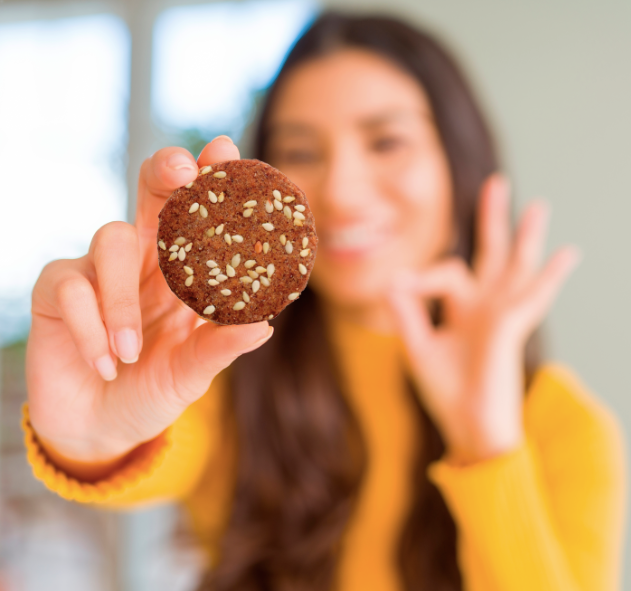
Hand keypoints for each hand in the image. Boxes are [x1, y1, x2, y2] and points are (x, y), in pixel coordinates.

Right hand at [26, 137, 272, 473]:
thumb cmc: (153, 388)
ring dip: (122, 297)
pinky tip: (105, 364)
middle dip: (166, 173)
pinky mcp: (57, 290)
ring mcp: (99, 270)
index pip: (197, 215)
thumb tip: (263, 327)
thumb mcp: (191, 372)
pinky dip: (90, 325)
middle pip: (151, 193)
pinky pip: (70, 286)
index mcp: (182, 272)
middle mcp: (144, 260)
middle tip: (182, 171)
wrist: (101, 426)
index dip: (211, 181)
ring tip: (130, 350)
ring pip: (110, 238)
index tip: (227, 152)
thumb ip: (219, 348)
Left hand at [388, 175, 579, 464]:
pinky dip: (550, 276)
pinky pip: (531, 297)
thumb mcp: (418, 347)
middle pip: (492, 253)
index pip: (449, 272)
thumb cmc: (446, 392)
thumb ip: (407, 314)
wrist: (468, 429)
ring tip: (538, 207)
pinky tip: (567, 254)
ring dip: (526, 237)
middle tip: (497, 184)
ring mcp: (502, 315)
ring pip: (517, 266)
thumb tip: (392, 281)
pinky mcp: (511, 328)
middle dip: (493, 219)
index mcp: (465, 309)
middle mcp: (487, 306)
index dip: (422, 276)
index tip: (401, 287)